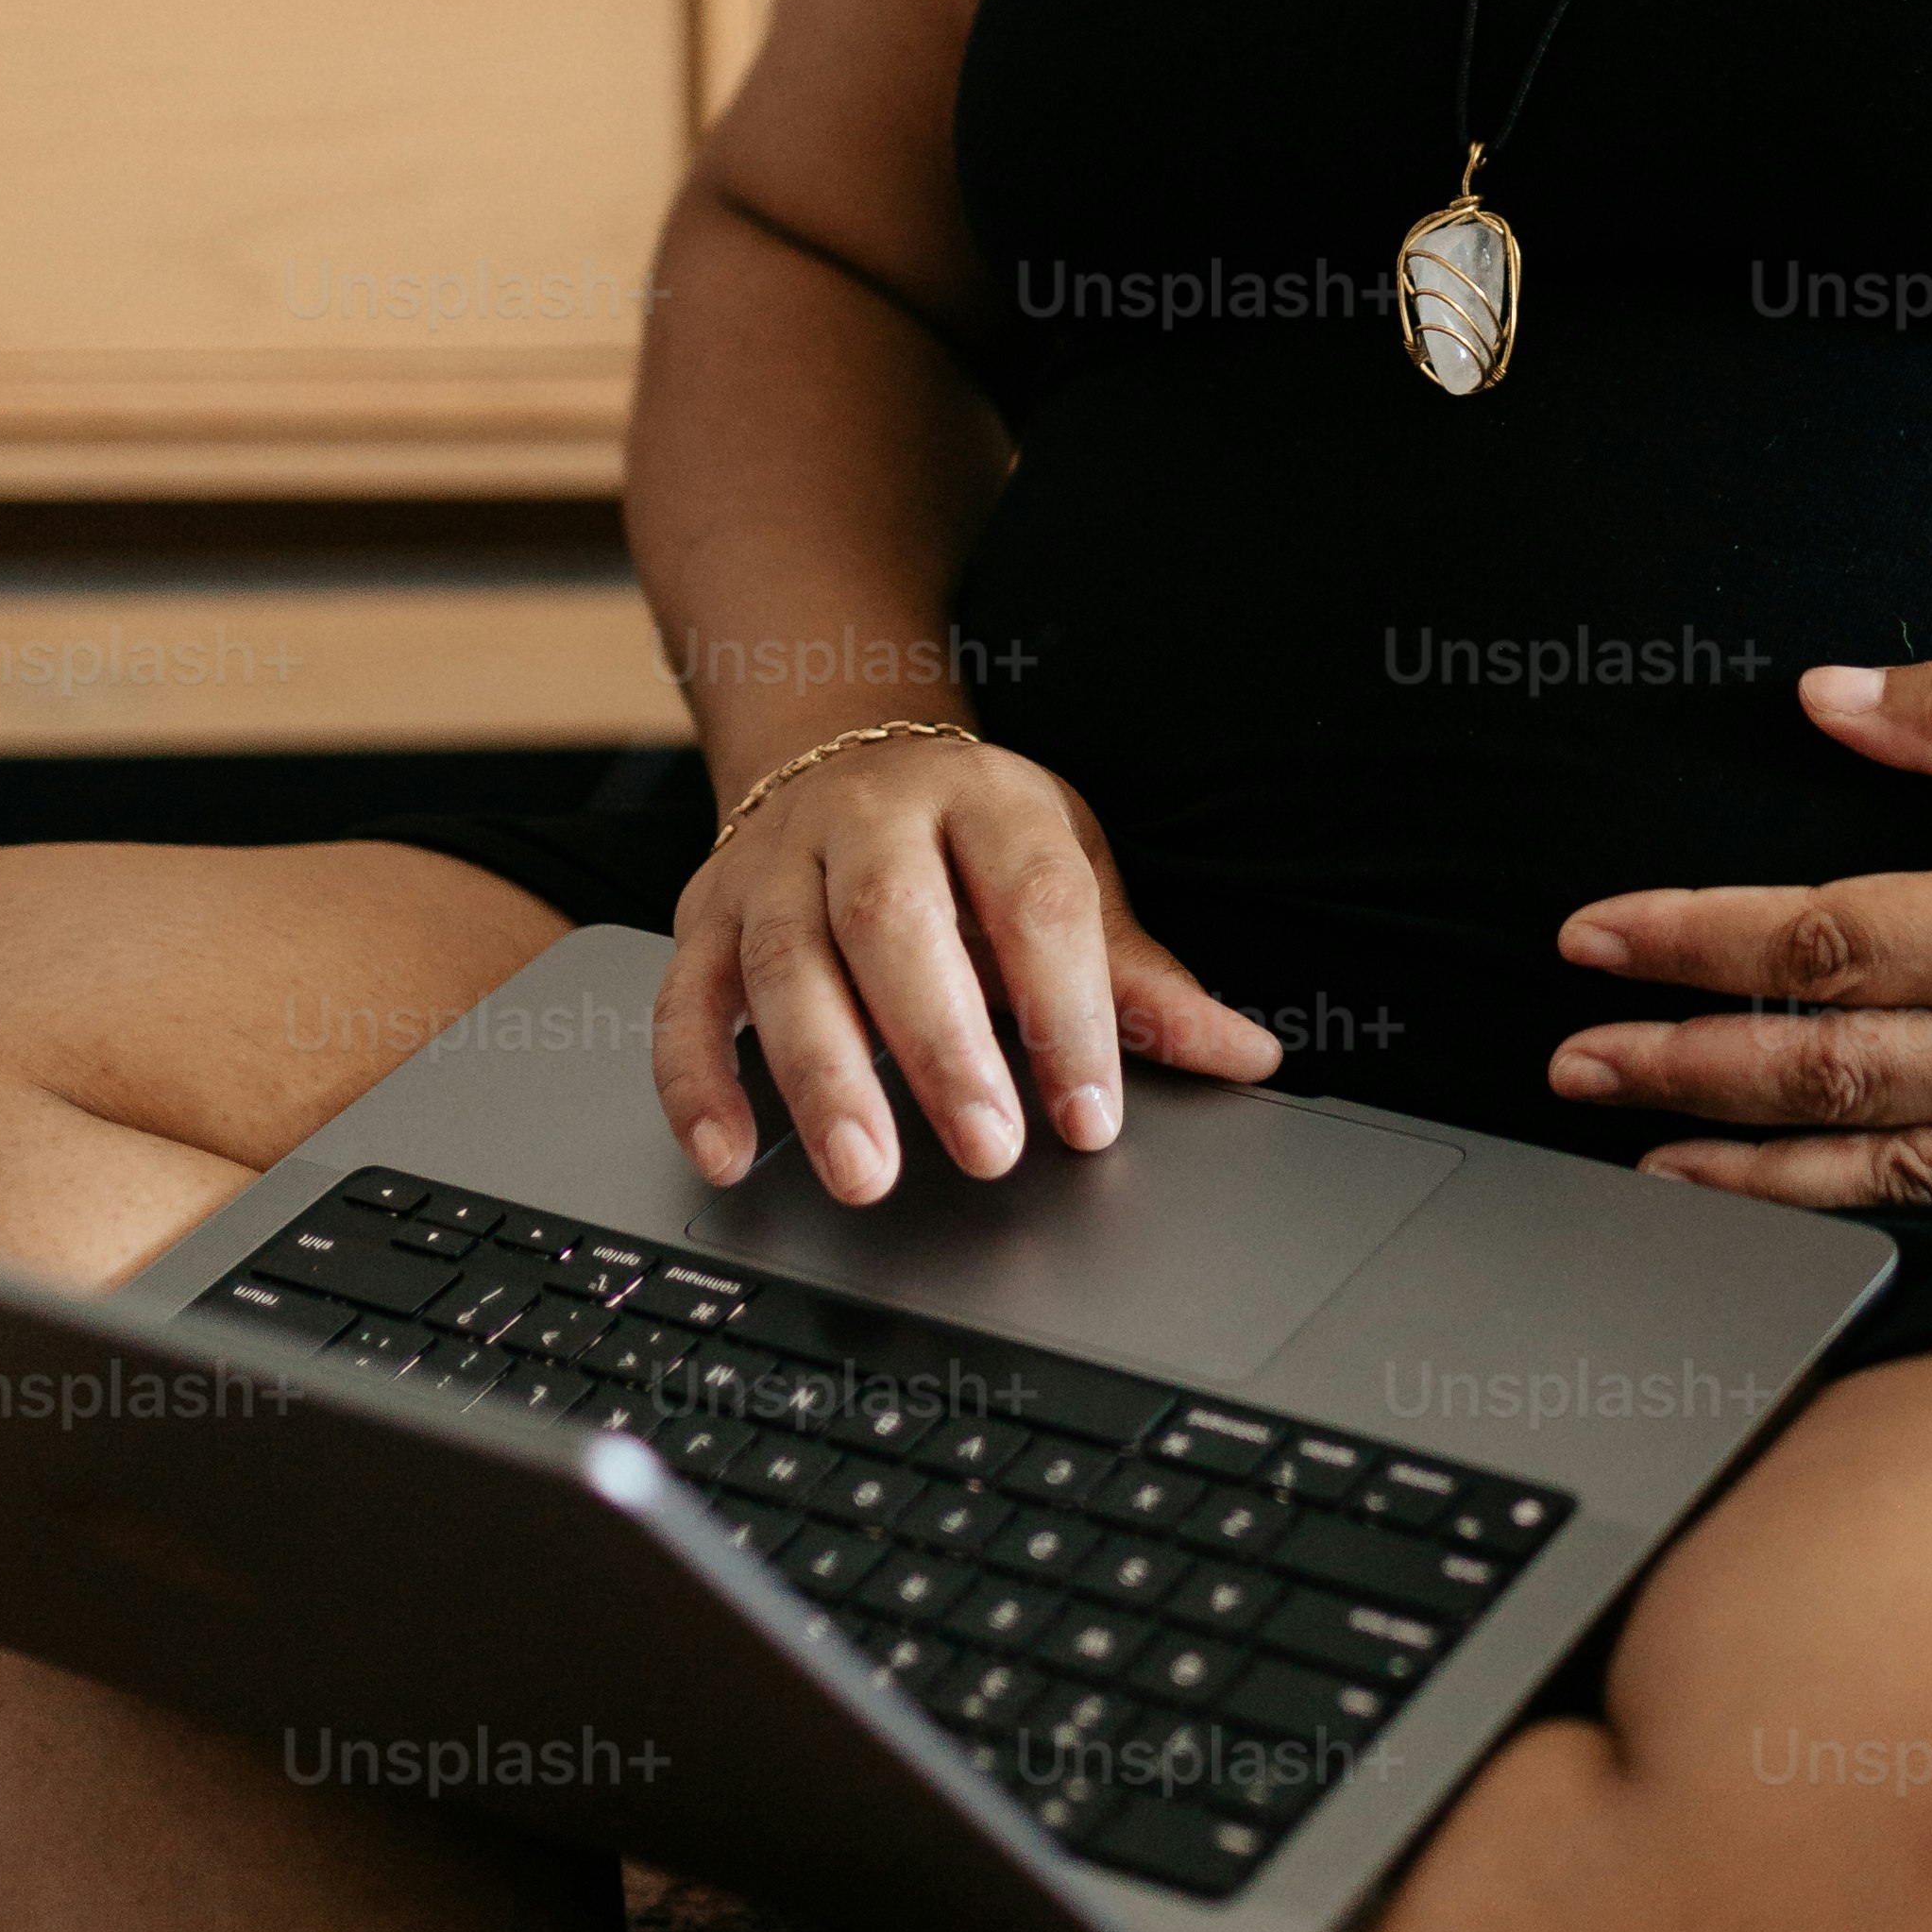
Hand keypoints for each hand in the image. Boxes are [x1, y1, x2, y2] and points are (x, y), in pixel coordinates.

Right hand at [655, 734, 1279, 1199]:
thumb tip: (1247, 1055)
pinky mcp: (703, 916)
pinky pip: (683, 999)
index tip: (1091, 1113)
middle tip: (988, 1148)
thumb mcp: (1067, 876)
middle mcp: (870, 817)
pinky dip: (698, 1082)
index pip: (1034, 897)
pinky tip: (731, 1153)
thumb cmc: (973, 843)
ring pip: (787, 962)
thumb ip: (1140, 980)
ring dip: (824, 1076)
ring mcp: (775, 863)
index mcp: (985, 798)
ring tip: (867, 1174)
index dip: (1068, 1007)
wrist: (841, 757)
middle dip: (942, 1044)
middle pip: (896, 921)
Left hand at [1547, 658, 1931, 1209]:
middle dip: (1677, 1067)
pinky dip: (1878, 1197)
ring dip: (1751, 1162)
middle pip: (1821, 1069)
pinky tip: (1820, 1193)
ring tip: (1648, 1161)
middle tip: (1570, 1062)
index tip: (1590, 941)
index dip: (1685, 945)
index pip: (1814, 945)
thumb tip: (1825, 700)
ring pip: (1886, 1159)